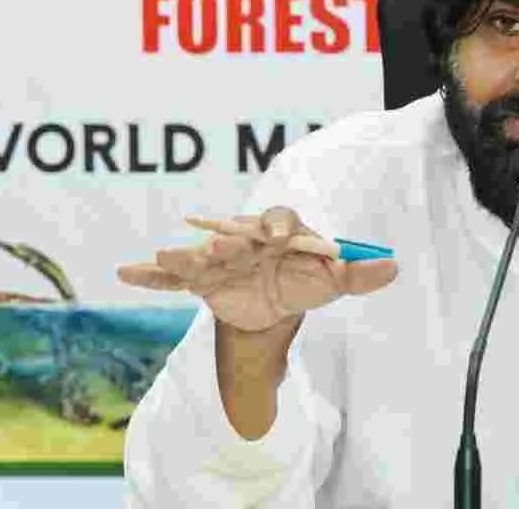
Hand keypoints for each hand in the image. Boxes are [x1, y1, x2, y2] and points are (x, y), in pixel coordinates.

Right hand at [117, 206, 398, 331]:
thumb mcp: (334, 281)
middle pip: (236, 234)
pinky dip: (150, 276)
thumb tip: (394, 266)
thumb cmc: (305, 278)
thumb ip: (360, 273)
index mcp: (280, 230)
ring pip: (201, 254)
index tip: (279, 237)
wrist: (273, 301)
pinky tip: (124, 272)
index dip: (281, 226)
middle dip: (229, 238)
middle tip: (221, 242)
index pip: (280, 219)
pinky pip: (172, 279)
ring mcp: (219, 257)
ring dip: (184, 255)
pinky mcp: (200, 280)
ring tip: (165, 255)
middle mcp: (246, 237)